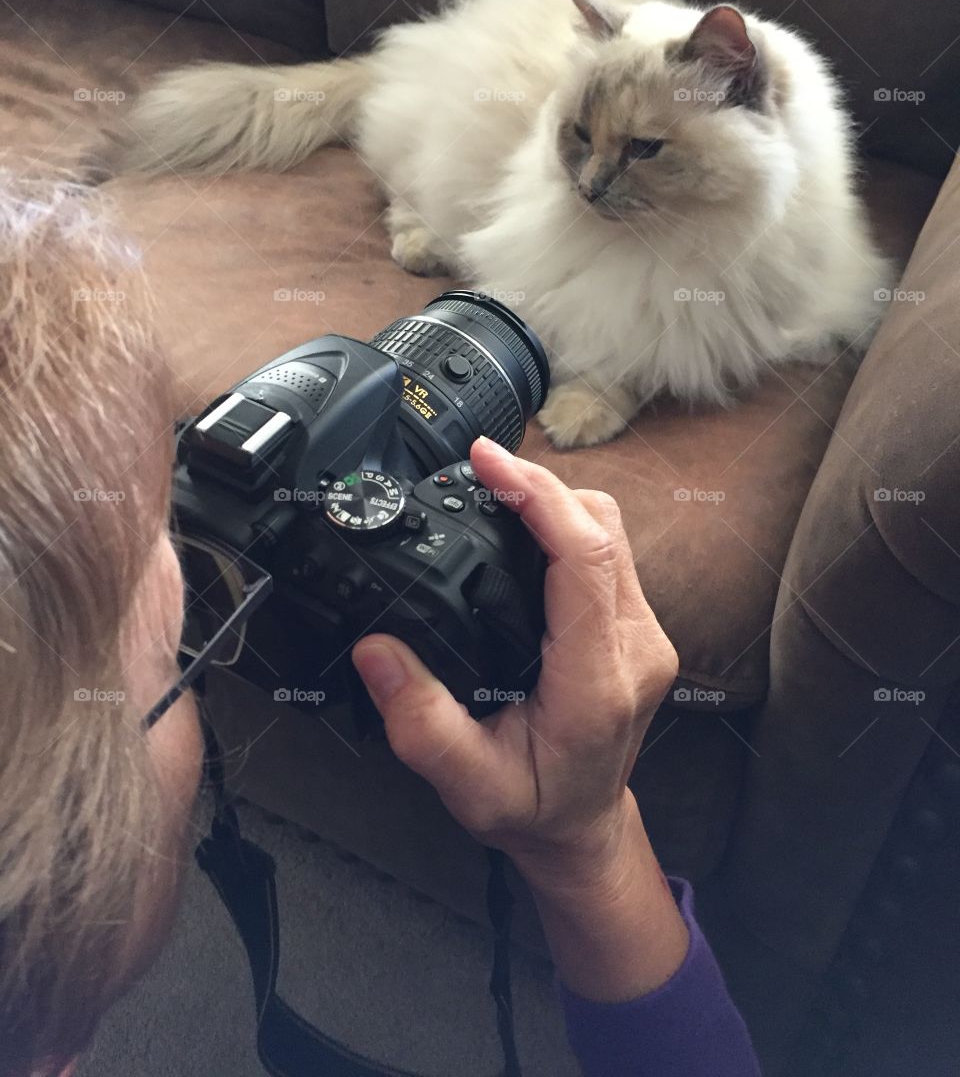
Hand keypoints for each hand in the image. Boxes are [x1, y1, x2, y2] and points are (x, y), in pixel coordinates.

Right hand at [352, 435, 678, 880]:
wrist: (583, 831)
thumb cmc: (534, 809)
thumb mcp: (467, 785)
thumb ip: (421, 722)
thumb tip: (377, 650)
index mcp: (597, 680)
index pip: (584, 557)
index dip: (539, 496)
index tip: (488, 460)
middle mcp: (634, 646)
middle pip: (603, 526)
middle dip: (540, 485)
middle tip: (478, 468)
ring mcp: (643, 631)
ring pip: (610, 528)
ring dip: (554, 500)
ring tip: (493, 489)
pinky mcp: (636, 623)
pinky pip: (607, 548)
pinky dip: (564, 522)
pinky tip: (521, 523)